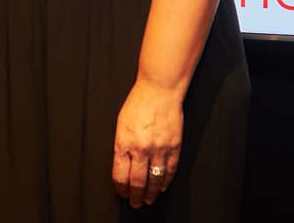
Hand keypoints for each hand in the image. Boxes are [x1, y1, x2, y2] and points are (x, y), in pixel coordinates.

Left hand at [112, 78, 183, 208]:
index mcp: (124, 142)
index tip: (122, 193)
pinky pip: (170, 171)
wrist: (159, 90)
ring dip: (151, 193)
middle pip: (137, 182)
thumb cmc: (139, 103)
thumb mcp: (121, 124)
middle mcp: (141, 148)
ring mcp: (159, 149)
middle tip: (135, 203)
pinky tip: (162, 186)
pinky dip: (165, 181)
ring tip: (148, 199)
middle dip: (135, 197)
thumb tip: (122, 166)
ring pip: (154, 180)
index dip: (121, 189)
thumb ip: (122, 146)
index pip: (120, 176)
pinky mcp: (174, 147)